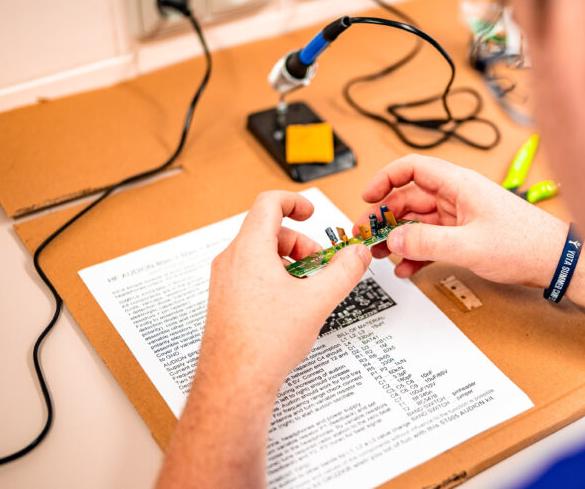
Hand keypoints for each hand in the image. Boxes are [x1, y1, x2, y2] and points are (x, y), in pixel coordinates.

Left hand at [201, 191, 370, 392]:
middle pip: (267, 230)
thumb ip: (344, 271)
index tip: (312, 213)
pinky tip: (292, 306)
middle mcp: (231, 261)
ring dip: (289, 262)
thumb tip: (359, 254)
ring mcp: (225, 282)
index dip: (295, 202)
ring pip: (260, 255)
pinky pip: (251, 275)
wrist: (234, 382)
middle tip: (320, 264)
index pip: (268, 203)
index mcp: (250, 249)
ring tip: (309, 289)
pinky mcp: (225, 302)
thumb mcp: (318, 301)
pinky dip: (275, 278)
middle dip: (300, 242)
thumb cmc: (265, 342)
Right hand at [359, 154, 567, 286]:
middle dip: (386, 216)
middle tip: (368, 237)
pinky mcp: (467, 234)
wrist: (555, 260)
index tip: (367, 197)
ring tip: (381, 256)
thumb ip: (427, 242)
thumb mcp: (469, 245)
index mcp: (459, 185)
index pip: (412, 168)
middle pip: (410, 197)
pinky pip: (432, 239)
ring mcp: (462, 215)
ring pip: (419, 221)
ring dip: (399, 237)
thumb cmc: (525, 243)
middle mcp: (458, 195)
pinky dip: (417, 251)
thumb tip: (394, 240)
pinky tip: (407, 268)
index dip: (385, 179)